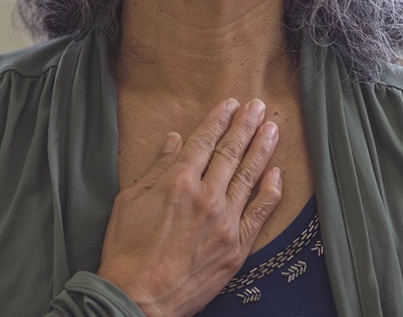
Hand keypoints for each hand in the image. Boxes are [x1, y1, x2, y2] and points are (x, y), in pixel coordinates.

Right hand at [96, 98, 283, 316]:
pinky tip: (276, 173)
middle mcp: (206, 196)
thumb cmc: (126, 252)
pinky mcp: (236, 247)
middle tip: (258, 106)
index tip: (230, 104)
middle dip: (246, 125)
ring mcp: (225, 222)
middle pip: (231, 152)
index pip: (204, 141)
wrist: (139, 299)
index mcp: (177, 182)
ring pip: (249, 176)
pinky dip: (270, 191)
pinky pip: (260, 213)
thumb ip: (156, 169)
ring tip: (273, 128)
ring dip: (262, 149)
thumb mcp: (129, 202)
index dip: (218, 120)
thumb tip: (174, 141)